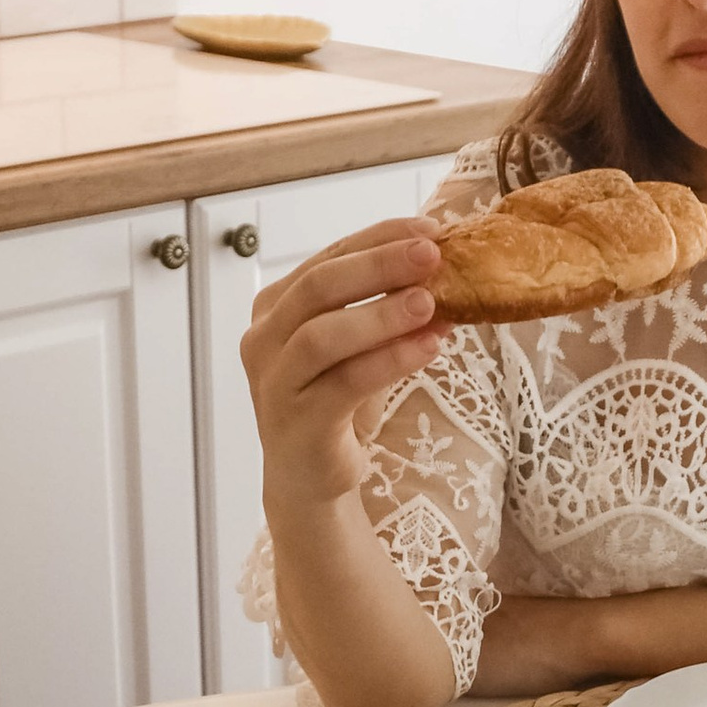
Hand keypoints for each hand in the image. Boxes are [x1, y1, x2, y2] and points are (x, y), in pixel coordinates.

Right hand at [242, 219, 446, 514]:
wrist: (309, 477)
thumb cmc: (335, 400)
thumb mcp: (357, 343)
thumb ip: (383, 304)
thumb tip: (442, 265)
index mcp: (276, 306)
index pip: (328, 256)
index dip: (379, 238)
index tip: (430, 229)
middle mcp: (264, 338)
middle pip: (319, 286)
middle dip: (379, 265)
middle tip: (431, 255)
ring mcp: (274, 382)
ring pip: (323, 335)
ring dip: (381, 314)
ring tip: (431, 303)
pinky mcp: (297, 422)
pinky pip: (344, 383)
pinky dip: (389, 361)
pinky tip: (428, 348)